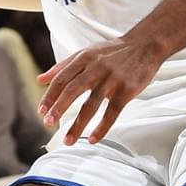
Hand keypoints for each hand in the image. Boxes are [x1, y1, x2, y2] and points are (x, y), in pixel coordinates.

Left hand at [37, 36, 162, 144]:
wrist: (145, 45)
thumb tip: (40, 80)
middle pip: (73, 90)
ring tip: (68, 140)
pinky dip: (102, 127)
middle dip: (59, 108)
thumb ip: (63, 66)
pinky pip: (112, 112)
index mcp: (84, 58)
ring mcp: (112, 79)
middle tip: (48, 124)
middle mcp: (96, 68)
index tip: (41, 110)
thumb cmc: (112, 51)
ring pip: (91, 105)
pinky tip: (93, 139)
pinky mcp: (126, 90)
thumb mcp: (86, 53)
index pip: (62, 78)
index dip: (50, 95)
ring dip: (78, 125)